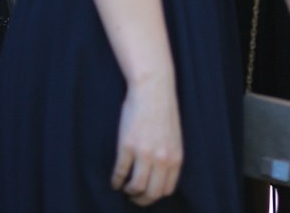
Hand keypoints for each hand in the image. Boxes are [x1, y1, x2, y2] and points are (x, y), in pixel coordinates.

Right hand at [111, 75, 182, 206]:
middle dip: (141, 200)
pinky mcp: (127, 146)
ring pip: (136, 187)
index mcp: (175, 157)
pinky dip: (116, 180)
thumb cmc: (163, 110)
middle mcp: (162, 159)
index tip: (147, 194)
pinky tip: (114, 180)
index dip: (155, 195)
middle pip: (152, 193)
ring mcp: (144, 153)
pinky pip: (120, 172)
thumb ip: (169, 157)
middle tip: (134, 198)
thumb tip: (159, 175)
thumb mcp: (174, 137)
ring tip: (124, 188)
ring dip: (128, 192)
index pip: (166, 189)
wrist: (153, 89)